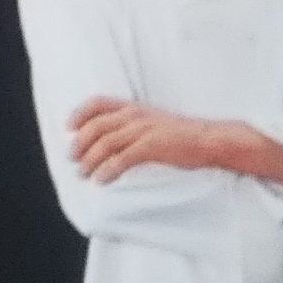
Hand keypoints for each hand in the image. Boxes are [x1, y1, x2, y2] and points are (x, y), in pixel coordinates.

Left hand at [67, 97, 282, 193]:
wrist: (213, 139)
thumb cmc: (185, 135)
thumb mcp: (155, 121)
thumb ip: (133, 125)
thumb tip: (112, 139)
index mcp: (135, 107)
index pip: (98, 103)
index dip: (79, 113)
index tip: (69, 127)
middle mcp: (135, 115)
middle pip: (95, 126)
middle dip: (79, 143)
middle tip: (72, 159)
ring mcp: (143, 129)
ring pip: (104, 143)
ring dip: (89, 160)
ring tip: (83, 174)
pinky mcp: (151, 145)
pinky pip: (120, 159)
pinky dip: (107, 170)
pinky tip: (102, 180)